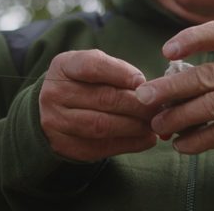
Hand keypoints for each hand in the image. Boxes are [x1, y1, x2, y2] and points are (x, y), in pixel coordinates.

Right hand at [39, 50, 157, 161]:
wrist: (54, 110)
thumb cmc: (83, 84)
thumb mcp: (93, 67)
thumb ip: (117, 72)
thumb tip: (147, 88)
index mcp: (63, 67)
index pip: (92, 66)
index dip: (120, 73)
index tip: (142, 81)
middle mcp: (54, 93)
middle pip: (102, 98)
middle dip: (137, 104)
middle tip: (159, 107)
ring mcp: (56, 121)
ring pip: (102, 125)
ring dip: (134, 126)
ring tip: (154, 124)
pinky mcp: (65, 145)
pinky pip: (100, 147)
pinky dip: (128, 144)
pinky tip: (145, 139)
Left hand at [135, 20, 213, 153]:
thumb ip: (208, 70)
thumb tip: (162, 91)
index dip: (193, 39)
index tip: (166, 51)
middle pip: (207, 76)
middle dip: (170, 88)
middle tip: (144, 97)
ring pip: (213, 106)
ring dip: (180, 117)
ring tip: (157, 125)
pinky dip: (198, 140)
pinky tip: (180, 144)